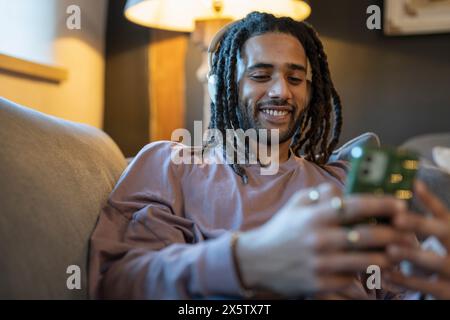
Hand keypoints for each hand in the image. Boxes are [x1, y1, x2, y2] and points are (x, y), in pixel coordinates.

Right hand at [236, 183, 413, 297]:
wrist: (257, 260)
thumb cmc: (281, 228)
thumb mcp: (296, 203)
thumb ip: (322, 193)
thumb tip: (348, 190)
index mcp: (314, 216)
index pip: (355, 206)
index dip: (382, 203)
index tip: (400, 203)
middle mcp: (319, 240)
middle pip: (368, 235)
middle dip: (393, 232)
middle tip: (406, 230)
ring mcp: (320, 264)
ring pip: (366, 261)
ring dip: (386, 256)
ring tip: (395, 251)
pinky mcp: (319, 284)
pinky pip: (351, 281)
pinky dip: (364, 275)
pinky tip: (370, 269)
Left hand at [385, 181, 449, 298]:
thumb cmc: (442, 261)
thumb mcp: (441, 241)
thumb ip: (421, 227)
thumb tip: (389, 201)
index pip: (444, 213)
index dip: (430, 199)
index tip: (414, 184)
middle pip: (443, 232)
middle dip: (419, 224)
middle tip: (397, 219)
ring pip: (434, 261)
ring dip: (411, 254)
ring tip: (390, 250)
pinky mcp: (448, 292)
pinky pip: (426, 286)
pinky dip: (405, 280)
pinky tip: (387, 273)